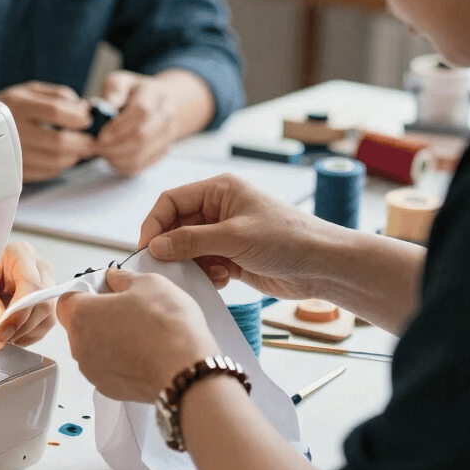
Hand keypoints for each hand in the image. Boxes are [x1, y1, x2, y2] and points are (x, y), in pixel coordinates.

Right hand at [0, 81, 95, 182]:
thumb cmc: (13, 106)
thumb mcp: (32, 90)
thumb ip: (61, 96)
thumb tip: (85, 110)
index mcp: (18, 104)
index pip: (55, 111)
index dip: (78, 118)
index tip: (88, 121)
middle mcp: (13, 129)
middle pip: (58, 141)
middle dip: (83, 143)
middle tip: (91, 141)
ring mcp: (12, 153)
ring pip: (55, 161)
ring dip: (74, 156)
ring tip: (78, 148)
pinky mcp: (14, 171)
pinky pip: (47, 173)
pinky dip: (61, 166)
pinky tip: (61, 156)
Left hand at [0, 241, 56, 345]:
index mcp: (21, 254)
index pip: (31, 285)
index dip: (19, 312)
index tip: (2, 331)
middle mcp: (39, 267)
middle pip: (43, 301)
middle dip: (20, 325)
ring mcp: (47, 283)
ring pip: (48, 314)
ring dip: (25, 332)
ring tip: (2, 334)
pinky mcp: (48, 299)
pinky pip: (47, 322)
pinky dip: (29, 335)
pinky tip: (12, 333)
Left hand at [58, 267, 217, 401]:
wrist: (186, 371)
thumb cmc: (167, 326)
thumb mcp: (148, 283)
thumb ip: (122, 278)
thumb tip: (114, 278)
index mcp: (82, 315)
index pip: (67, 298)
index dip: (86, 291)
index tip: (105, 290)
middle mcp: (80, 346)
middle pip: (79, 324)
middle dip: (99, 314)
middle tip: (128, 308)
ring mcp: (93, 371)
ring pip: (93, 347)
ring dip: (109, 338)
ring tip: (141, 331)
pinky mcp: (108, 389)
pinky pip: (107, 367)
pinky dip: (120, 359)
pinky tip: (144, 351)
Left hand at [95, 70, 177, 174]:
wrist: (157, 103)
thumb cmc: (132, 93)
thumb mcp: (120, 82)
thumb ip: (113, 90)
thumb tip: (107, 106)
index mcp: (156, 92)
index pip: (141, 111)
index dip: (119, 126)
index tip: (101, 134)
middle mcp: (167, 113)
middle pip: (143, 136)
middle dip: (116, 145)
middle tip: (97, 146)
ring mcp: (168, 134)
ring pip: (142, 153)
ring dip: (117, 157)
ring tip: (102, 152)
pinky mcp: (163, 150)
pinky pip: (143, 165)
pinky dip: (124, 165)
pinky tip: (112, 158)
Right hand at [138, 174, 339, 302]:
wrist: (323, 266)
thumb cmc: (286, 239)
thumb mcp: (234, 237)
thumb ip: (192, 241)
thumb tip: (155, 246)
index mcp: (219, 190)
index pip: (171, 201)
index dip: (154, 223)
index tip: (146, 249)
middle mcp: (219, 208)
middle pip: (177, 226)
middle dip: (173, 248)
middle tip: (167, 270)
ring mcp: (225, 234)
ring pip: (188, 249)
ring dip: (192, 264)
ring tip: (210, 274)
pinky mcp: (232, 257)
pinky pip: (204, 264)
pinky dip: (206, 275)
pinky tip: (223, 279)